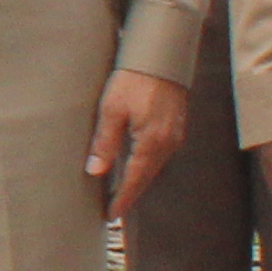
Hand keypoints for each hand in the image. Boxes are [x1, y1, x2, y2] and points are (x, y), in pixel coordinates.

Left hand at [85, 70, 187, 221]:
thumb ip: (105, 142)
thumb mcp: (111, 110)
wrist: (161, 55)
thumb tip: (96, 171)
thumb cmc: (133, 79)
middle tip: (113, 209)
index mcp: (151, 142)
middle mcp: (168, 143)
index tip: (111, 215)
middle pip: (147, 176)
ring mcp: (175, 135)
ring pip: (154, 166)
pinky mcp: (175, 126)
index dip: (122, 199)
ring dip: (138, 179)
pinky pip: (160, 154)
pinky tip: (136, 165)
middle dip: (130, 193)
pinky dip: (146, 164)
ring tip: (121, 191)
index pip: (134, 180)